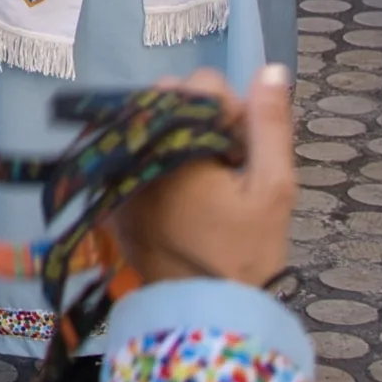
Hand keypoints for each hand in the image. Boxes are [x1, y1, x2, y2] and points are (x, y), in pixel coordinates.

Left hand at [103, 67, 297, 292]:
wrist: (206, 310)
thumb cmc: (244, 251)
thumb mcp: (272, 188)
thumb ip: (270, 125)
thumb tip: (271, 71)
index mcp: (174, 143)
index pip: (203, 85)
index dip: (231, 111)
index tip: (240, 150)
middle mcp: (136, 148)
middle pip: (170, 96)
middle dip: (200, 119)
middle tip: (223, 163)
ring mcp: (116, 169)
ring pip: (149, 118)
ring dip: (177, 134)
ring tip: (203, 177)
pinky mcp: (109, 190)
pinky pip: (129, 148)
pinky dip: (153, 154)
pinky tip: (178, 182)